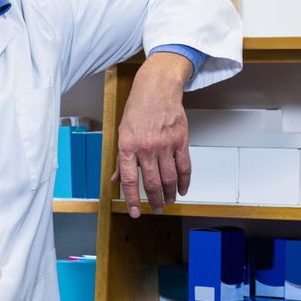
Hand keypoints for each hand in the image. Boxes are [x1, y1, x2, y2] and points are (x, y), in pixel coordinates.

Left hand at [116, 52, 193, 217]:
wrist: (157, 88)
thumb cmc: (138, 108)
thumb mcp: (123, 132)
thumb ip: (121, 159)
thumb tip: (116, 180)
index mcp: (128, 146)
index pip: (130, 180)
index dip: (132, 199)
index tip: (135, 212)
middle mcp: (146, 147)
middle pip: (152, 182)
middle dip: (154, 200)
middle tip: (156, 208)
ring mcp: (165, 145)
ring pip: (169, 178)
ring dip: (169, 194)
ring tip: (168, 201)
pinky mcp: (180, 140)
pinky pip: (184, 167)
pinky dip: (184, 181)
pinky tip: (182, 190)